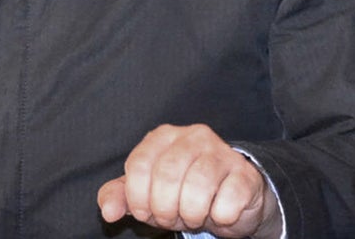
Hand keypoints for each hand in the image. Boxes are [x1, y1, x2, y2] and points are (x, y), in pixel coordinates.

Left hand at [97, 124, 282, 238]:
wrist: (231, 201)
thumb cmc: (181, 193)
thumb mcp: (146, 194)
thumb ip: (120, 196)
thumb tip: (108, 212)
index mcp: (163, 135)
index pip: (138, 165)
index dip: (138, 198)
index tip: (146, 213)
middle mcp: (193, 135)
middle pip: (167, 176)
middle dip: (165, 210)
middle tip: (172, 218)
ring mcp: (222, 152)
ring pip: (198, 187)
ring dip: (192, 214)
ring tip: (193, 217)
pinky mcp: (246, 174)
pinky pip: (228, 201)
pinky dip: (220, 216)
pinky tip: (219, 213)